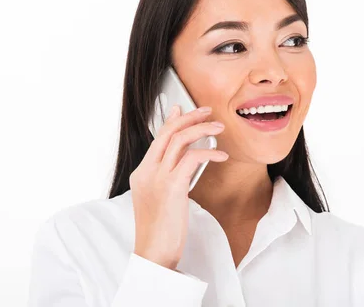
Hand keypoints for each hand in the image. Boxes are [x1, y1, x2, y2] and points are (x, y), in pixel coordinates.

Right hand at [129, 105, 227, 269]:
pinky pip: (192, 158)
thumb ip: (167, 178)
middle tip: (207, 111)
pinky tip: (221, 156)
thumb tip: (181, 162)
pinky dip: (209, 152)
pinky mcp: (171, 187)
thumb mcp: (159, 199)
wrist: (153, 255)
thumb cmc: (160, 231)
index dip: (172, 120)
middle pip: (167, 132)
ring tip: (219, 127)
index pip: (157, 138)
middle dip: (189, 117)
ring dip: (201, 129)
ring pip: (179, 139)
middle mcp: (146, 172)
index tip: (183, 108)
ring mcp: (157, 178)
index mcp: (142, 173)